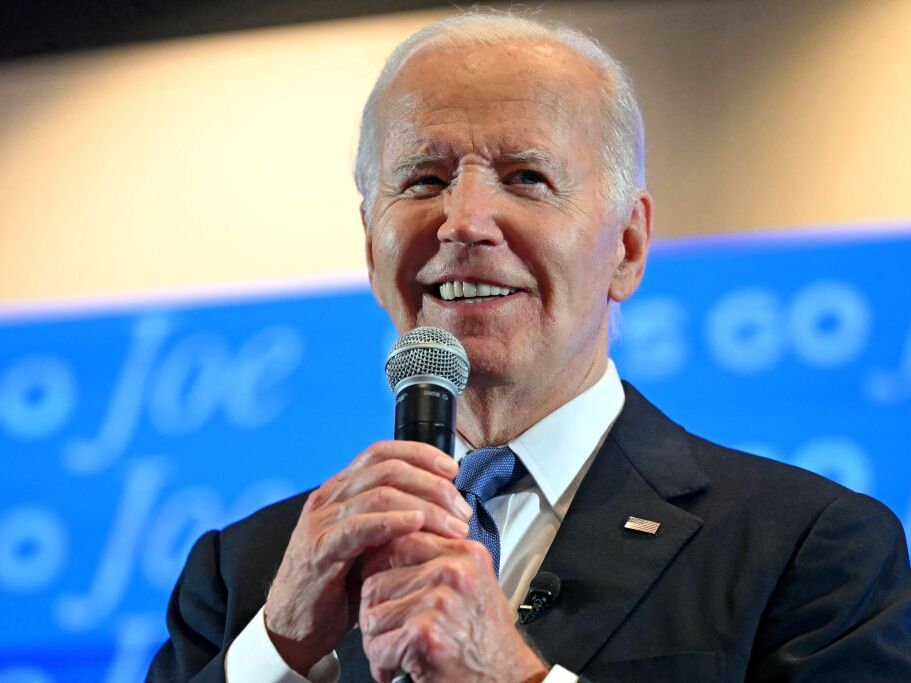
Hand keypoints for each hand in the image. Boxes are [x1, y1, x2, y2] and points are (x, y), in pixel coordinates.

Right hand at [263, 441, 472, 673]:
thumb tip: (444, 509)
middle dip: (433, 484)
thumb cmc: (338, 586)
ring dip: (425, 506)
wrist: (294, 626)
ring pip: (381, 493)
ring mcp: (323, 521)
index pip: (383, 452)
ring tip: (452, 526)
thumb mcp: (372, 544)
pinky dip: (394, 521)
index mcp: (342, 490)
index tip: (452, 470)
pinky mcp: (321, 550)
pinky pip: (360, 526)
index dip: (421, 454)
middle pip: (389, 468)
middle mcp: (330, 497)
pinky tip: (417, 525)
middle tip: (461, 510)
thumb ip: (396, 521)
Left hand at [359, 532, 548, 682]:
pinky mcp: (424, 634)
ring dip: (378, 641)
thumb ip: (439, 563)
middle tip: (391, 633)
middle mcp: (452, 572)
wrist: (509, 680)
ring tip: (398, 652)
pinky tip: (400, 669)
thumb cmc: (489, 640)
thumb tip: (392, 551)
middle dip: (376, 613)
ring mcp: (438, 602)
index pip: (400, 542)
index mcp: (464, 554)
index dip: (379, 567)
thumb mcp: (473, 585)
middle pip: (377, 581)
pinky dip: (382, 664)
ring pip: (372, 615)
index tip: (378, 585)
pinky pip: (377, 646)